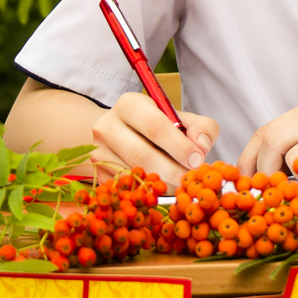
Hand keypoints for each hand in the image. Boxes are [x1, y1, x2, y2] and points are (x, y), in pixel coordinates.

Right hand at [91, 92, 218, 185]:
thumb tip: (201, 146)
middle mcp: (107, 126)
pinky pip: (126, 189)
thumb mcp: (180, 118)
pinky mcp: (96, 174)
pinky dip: (148, 193)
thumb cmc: (157, 126)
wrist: (118, 134)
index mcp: (129, 104)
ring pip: (134, 175)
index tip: (197, 160)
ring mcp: (98, 152)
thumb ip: (201, 127)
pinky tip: (161, 190)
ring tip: (180, 185)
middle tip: (190, 180)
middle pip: (143, 155)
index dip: (179, 146)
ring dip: (163, 185)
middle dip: (173, 171)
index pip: (155, 126)